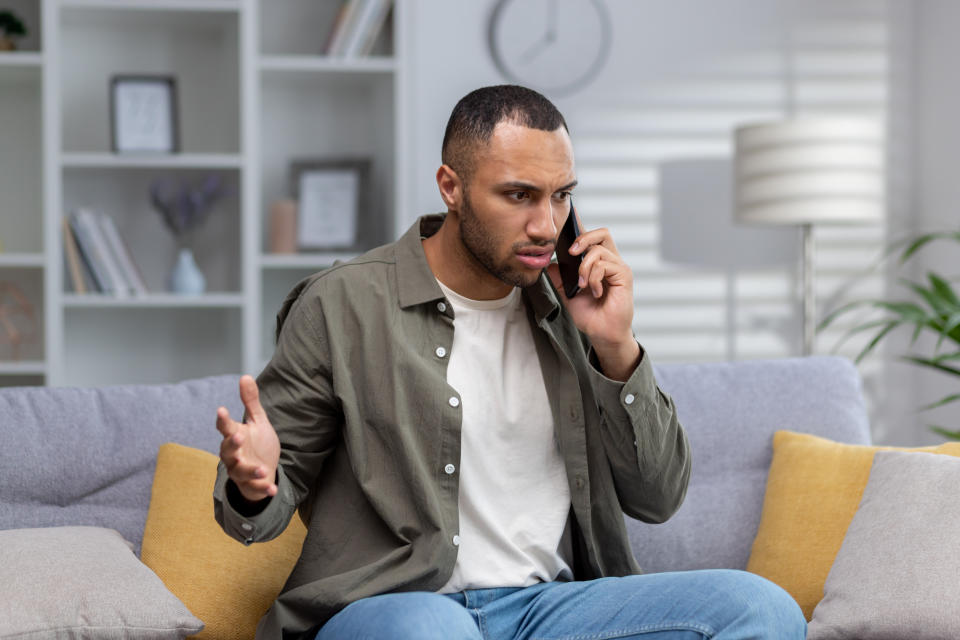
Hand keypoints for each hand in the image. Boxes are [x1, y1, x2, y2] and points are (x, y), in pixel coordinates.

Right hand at [216, 375, 280, 502]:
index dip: (222, 419)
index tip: (222, 409)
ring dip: (250, 470)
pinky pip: (255, 488)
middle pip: (228, 450)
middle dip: (232, 444)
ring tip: (262, 469)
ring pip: (239, 471)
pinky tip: (273, 489)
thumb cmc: (257, 443)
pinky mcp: (250, 485)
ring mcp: (240, 471)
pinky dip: (263, 489)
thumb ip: (251, 402)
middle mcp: (233, 454)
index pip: (225, 427)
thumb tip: (245, 375)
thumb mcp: (257, 421)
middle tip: (238, 436)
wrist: (264, 470)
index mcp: (234, 436)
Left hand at [547, 222, 640, 380]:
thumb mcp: (569, 295)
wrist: (602, 334)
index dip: (581, 232)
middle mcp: (611, 262)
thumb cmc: (591, 316)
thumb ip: (560, 279)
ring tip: (582, 285)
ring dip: (584, 268)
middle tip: (570, 253)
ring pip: (598, 251)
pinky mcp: (624, 276)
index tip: (565, 233)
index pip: (593, 238)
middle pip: (602, 233)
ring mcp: (618, 268)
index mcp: (600, 264)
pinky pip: (604, 265)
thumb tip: (548, 264)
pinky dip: (594, 277)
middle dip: (583, 238)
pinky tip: (594, 291)